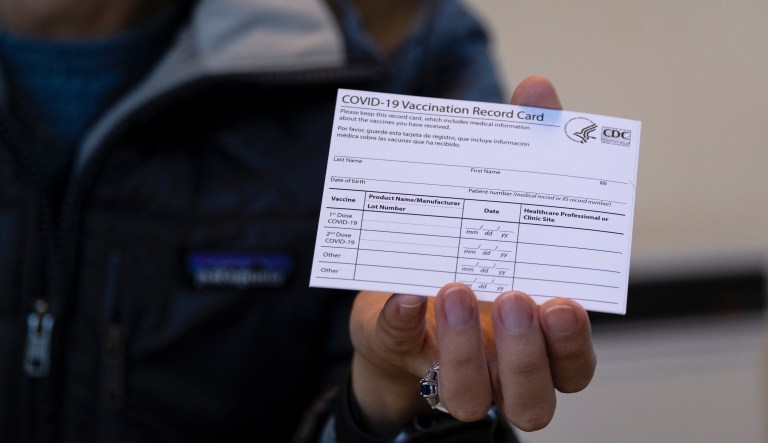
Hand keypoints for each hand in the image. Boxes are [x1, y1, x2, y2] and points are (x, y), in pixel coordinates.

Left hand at [348, 76, 595, 434]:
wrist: (409, 289)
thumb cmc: (471, 246)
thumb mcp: (501, 199)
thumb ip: (528, 149)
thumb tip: (539, 90)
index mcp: (538, 339)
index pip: (574, 364)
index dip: (572, 344)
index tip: (563, 303)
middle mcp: (502, 366)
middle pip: (532, 396)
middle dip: (524, 351)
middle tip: (512, 295)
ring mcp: (453, 367)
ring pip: (472, 397)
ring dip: (466, 350)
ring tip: (452, 289)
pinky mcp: (404, 352)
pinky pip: (403, 352)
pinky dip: (402, 322)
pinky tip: (403, 291)